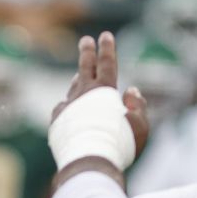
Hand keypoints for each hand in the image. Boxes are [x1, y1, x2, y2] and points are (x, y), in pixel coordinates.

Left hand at [50, 32, 148, 160]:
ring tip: (79, 76)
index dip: (107, 49)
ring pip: (73, 89)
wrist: (87, 161)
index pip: (106, 64)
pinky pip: (63, 108)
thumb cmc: (119, 145)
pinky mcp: (57, 121)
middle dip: (87, 53)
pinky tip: (69, 108)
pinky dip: (69, 105)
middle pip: (85, 68)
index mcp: (103, 91)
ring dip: (78, 81)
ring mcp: (67, 107)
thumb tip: (131, 91)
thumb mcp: (139, 126)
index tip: (105, 36)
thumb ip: (137, 107)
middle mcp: (82, 94)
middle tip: (85, 40)